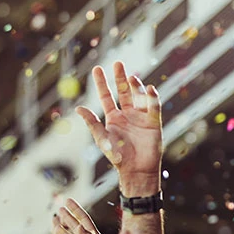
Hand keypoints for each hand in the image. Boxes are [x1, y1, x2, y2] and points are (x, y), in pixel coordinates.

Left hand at [76, 61, 162, 186]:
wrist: (137, 170)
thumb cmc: (118, 157)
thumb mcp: (102, 139)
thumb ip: (92, 123)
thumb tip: (78, 108)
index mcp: (113, 118)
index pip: (106, 96)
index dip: (102, 83)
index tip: (97, 69)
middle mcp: (127, 115)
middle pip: (123, 92)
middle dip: (120, 78)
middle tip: (118, 63)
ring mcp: (141, 117)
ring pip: (138, 96)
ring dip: (135, 87)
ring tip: (131, 77)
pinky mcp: (154, 123)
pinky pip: (154, 107)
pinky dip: (152, 98)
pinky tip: (149, 89)